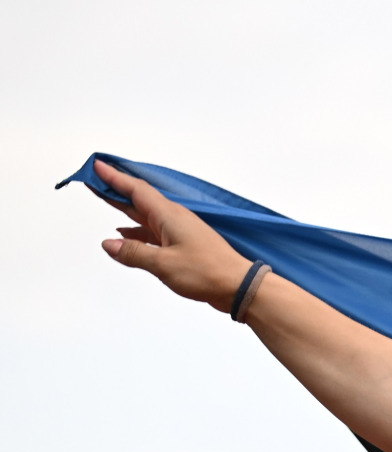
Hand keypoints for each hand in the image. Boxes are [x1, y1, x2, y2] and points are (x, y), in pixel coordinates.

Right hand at [94, 160, 249, 311]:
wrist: (238, 286)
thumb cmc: (208, 272)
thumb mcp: (164, 264)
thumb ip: (134, 253)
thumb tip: (109, 244)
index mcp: (169, 216)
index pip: (136, 189)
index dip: (114, 177)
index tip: (97, 165)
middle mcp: (174, 219)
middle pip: (138, 199)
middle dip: (114, 189)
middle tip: (93, 179)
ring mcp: (179, 232)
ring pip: (145, 216)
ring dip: (124, 209)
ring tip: (104, 201)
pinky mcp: (183, 245)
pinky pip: (153, 232)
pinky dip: (137, 232)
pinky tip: (125, 236)